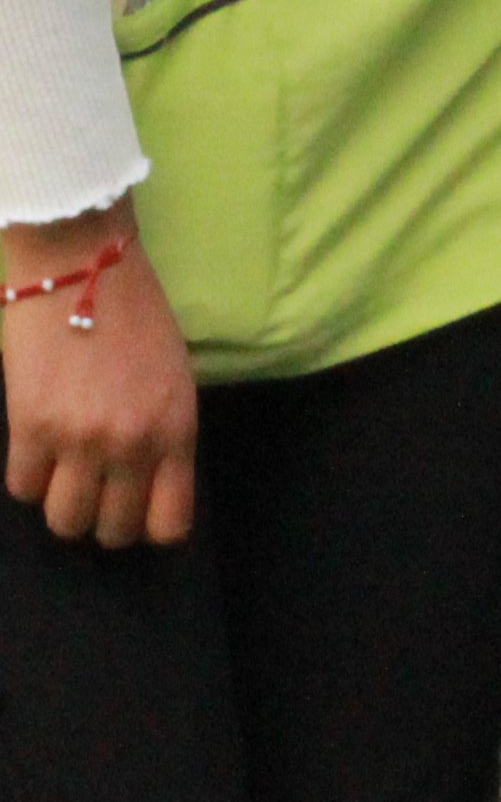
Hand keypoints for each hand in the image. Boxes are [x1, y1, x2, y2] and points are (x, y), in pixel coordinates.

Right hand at [2, 209, 196, 548]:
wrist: (82, 270)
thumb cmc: (136, 318)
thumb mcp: (174, 379)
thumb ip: (164, 435)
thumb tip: (147, 485)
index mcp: (177, 430)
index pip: (169, 523)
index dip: (149, 528)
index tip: (136, 512)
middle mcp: (132, 444)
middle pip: (111, 531)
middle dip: (103, 520)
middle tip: (95, 492)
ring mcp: (79, 440)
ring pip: (64, 520)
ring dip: (61, 504)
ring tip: (64, 474)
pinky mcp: (29, 428)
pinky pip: (22, 487)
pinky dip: (28, 476)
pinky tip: (37, 449)